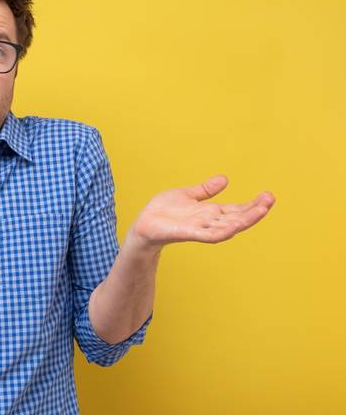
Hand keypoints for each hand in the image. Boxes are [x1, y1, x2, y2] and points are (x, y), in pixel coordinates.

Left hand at [129, 175, 275, 248]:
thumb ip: (205, 190)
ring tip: (262, 210)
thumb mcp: (187, 195)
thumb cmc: (163, 212)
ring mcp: (201, 229)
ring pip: (229, 226)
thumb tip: (225, 178)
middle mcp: (209, 221)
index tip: (268, 195)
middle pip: (238, 217)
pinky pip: (210, 235)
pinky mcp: (189, 234)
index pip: (237, 209)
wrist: (144, 224)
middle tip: (271, 199)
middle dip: (255, 210)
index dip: (253, 204)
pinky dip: (224, 231)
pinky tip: (235, 225)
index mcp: (211, 213)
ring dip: (246, 220)